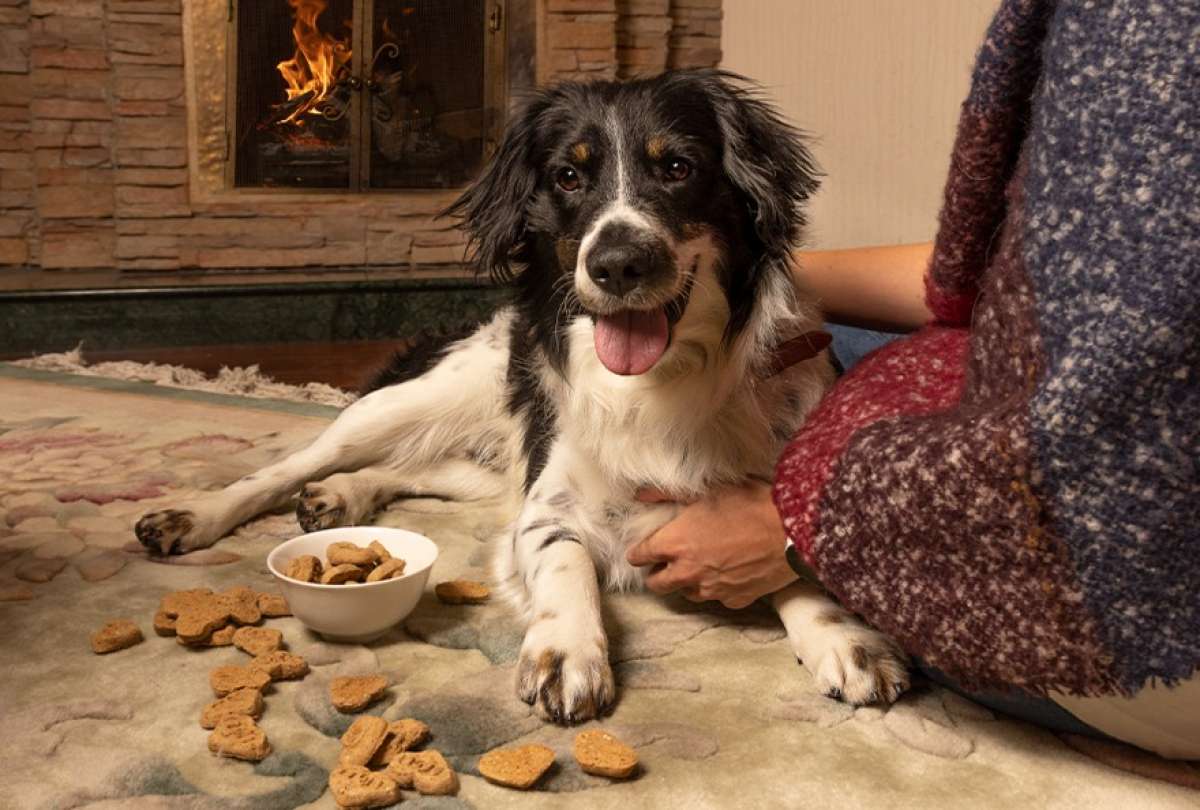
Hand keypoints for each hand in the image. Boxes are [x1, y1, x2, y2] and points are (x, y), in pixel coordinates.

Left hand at [625, 480, 796, 608]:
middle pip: (658, 584)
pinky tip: (728, 573)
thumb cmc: (750, 504)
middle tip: (665, 564)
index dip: (639, 553)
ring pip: (687, 593)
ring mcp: (712, 589)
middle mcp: (689, 571)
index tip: (641, 551)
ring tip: (699, 567)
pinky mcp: (736, 599)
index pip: (641, 556)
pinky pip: (719, 598)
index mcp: (676, 543)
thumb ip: (668, 494)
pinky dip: (718, 588)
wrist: (792, 530)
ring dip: (687, 582)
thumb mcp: (706, 491)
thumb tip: (640, 495)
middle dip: (656, 575)